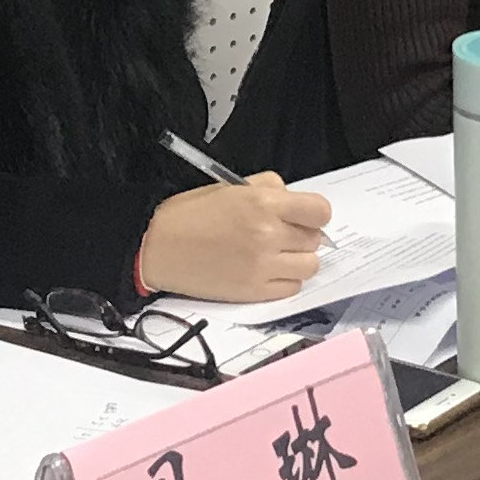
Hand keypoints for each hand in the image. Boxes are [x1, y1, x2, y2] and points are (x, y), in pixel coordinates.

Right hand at [138, 176, 334, 303]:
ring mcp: (262, 265)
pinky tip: (266, 271)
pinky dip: (285, 280)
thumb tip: (295, 201)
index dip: (315, 214)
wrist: (158, 247)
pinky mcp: (254, 291)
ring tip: (277, 254)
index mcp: (263, 203)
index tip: (306, 216)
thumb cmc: (189, 216)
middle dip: (303, 235)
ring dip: (298, 260)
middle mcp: (267, 234)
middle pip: (315, 240)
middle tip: (282, 234)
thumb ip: (269, 189)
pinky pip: (291, 288)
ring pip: (309, 266)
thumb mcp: (231, 187)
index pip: (320, 212)